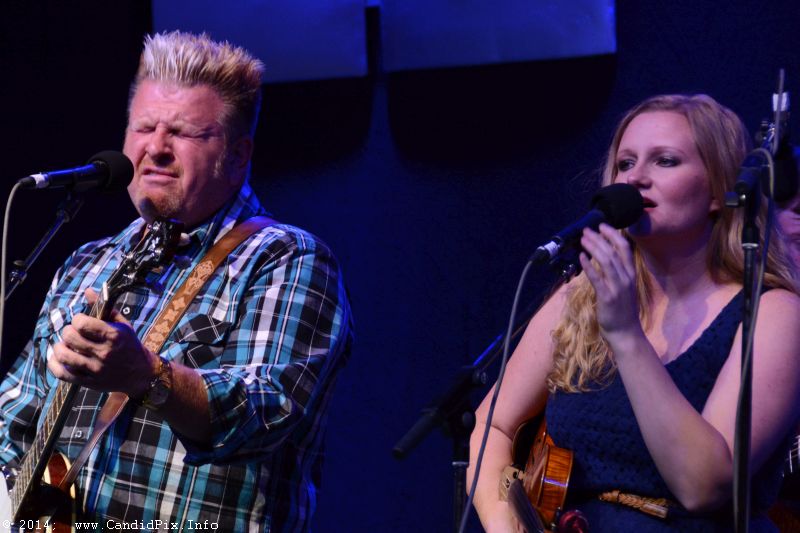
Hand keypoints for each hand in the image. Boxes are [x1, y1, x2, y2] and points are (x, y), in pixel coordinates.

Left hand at [48, 288, 157, 396]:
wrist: (142, 372)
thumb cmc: (130, 345)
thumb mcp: (122, 324)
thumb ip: (104, 308)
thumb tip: (88, 291)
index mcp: (113, 336)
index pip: (82, 323)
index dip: (77, 319)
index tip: (81, 321)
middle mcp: (104, 352)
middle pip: (70, 337)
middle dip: (68, 332)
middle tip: (73, 333)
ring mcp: (96, 369)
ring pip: (64, 355)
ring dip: (59, 347)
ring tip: (64, 345)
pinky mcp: (89, 382)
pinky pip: (63, 374)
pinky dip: (54, 364)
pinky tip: (57, 358)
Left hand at [579, 224, 640, 338]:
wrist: (626, 333)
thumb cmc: (623, 311)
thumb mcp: (625, 288)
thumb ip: (617, 273)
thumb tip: (604, 257)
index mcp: (631, 274)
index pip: (625, 248)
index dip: (613, 235)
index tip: (602, 226)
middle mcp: (626, 278)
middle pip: (613, 252)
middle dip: (599, 238)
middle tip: (587, 230)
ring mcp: (618, 287)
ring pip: (606, 261)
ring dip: (593, 248)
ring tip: (583, 239)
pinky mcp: (607, 297)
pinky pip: (597, 278)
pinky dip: (589, 266)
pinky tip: (581, 257)